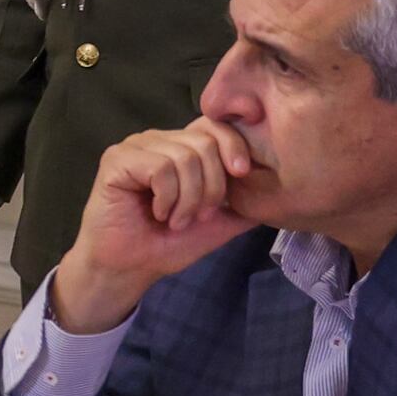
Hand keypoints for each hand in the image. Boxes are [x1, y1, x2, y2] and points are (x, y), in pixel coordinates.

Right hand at [53, 121, 258, 330]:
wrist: (128, 269)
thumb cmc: (165, 245)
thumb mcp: (218, 223)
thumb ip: (243, 204)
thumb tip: (279, 190)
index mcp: (180, 147)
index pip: (215, 126)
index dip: (234, 146)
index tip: (243, 174)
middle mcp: (158, 140)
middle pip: (205, 142)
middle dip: (211, 187)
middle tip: (197, 217)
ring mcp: (136, 146)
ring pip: (185, 157)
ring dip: (188, 199)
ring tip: (175, 220)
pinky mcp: (117, 159)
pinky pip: (160, 168)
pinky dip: (166, 198)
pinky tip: (156, 212)